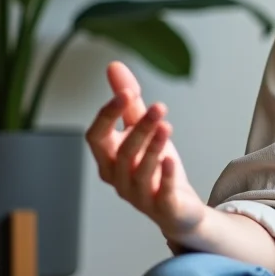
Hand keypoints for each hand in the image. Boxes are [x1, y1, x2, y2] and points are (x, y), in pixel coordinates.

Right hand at [86, 61, 206, 241]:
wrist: (179, 209)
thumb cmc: (156, 168)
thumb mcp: (143, 131)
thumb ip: (128, 102)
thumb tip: (113, 66)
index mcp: (108, 159)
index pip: (95, 136)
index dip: (107, 115)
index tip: (125, 92)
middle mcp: (118, 179)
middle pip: (121, 152)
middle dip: (139, 128)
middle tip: (160, 107)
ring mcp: (139, 195)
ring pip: (140, 171)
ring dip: (153, 147)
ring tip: (166, 126)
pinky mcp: (163, 207)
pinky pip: (162, 192)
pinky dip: (166, 175)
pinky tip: (171, 158)